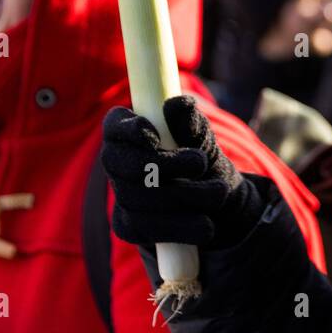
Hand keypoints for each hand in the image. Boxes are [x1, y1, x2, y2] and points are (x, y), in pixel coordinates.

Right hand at [101, 95, 261, 248]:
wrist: (214, 200)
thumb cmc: (200, 156)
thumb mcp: (201, 137)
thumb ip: (190, 122)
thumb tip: (179, 103)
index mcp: (127, 131)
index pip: (114, 126)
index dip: (128, 130)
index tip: (153, 134)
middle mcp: (116, 162)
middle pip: (125, 164)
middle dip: (164, 164)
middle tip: (200, 163)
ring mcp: (120, 195)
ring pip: (139, 198)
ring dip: (183, 197)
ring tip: (218, 194)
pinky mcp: (129, 226)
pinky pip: (147, 229)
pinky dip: (179, 227)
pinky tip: (205, 226)